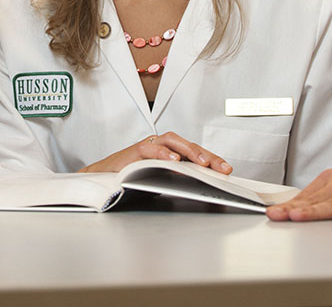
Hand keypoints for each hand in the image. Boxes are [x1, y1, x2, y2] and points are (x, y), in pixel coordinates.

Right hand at [79, 131, 232, 174]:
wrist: (104, 177)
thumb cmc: (132, 179)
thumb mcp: (160, 181)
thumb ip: (177, 181)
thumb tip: (202, 189)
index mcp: (170, 153)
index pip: (195, 153)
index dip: (212, 160)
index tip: (227, 170)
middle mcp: (161, 146)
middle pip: (188, 145)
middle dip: (207, 155)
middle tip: (221, 168)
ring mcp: (148, 146)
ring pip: (172, 141)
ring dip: (188, 150)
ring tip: (202, 162)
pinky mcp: (134, 151)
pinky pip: (150, 148)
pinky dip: (162, 152)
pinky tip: (173, 160)